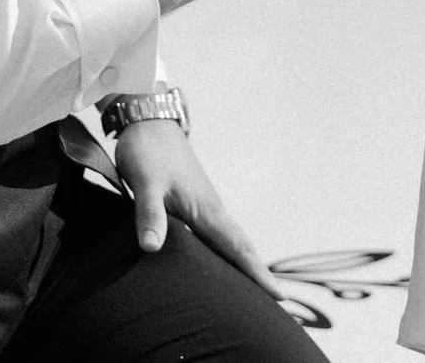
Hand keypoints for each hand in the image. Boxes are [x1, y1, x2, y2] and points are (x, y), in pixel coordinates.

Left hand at [111, 119, 283, 291]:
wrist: (149, 122)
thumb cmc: (148, 152)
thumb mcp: (145, 184)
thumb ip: (149, 215)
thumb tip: (152, 248)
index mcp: (206, 210)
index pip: (237, 248)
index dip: (256, 273)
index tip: (280, 297)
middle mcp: (211, 211)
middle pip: (241, 248)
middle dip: (258, 274)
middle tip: (278, 303)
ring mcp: (204, 207)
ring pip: (230, 242)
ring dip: (244, 264)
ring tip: (255, 290)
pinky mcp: (193, 204)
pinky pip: (216, 236)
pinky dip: (226, 251)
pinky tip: (219, 262)